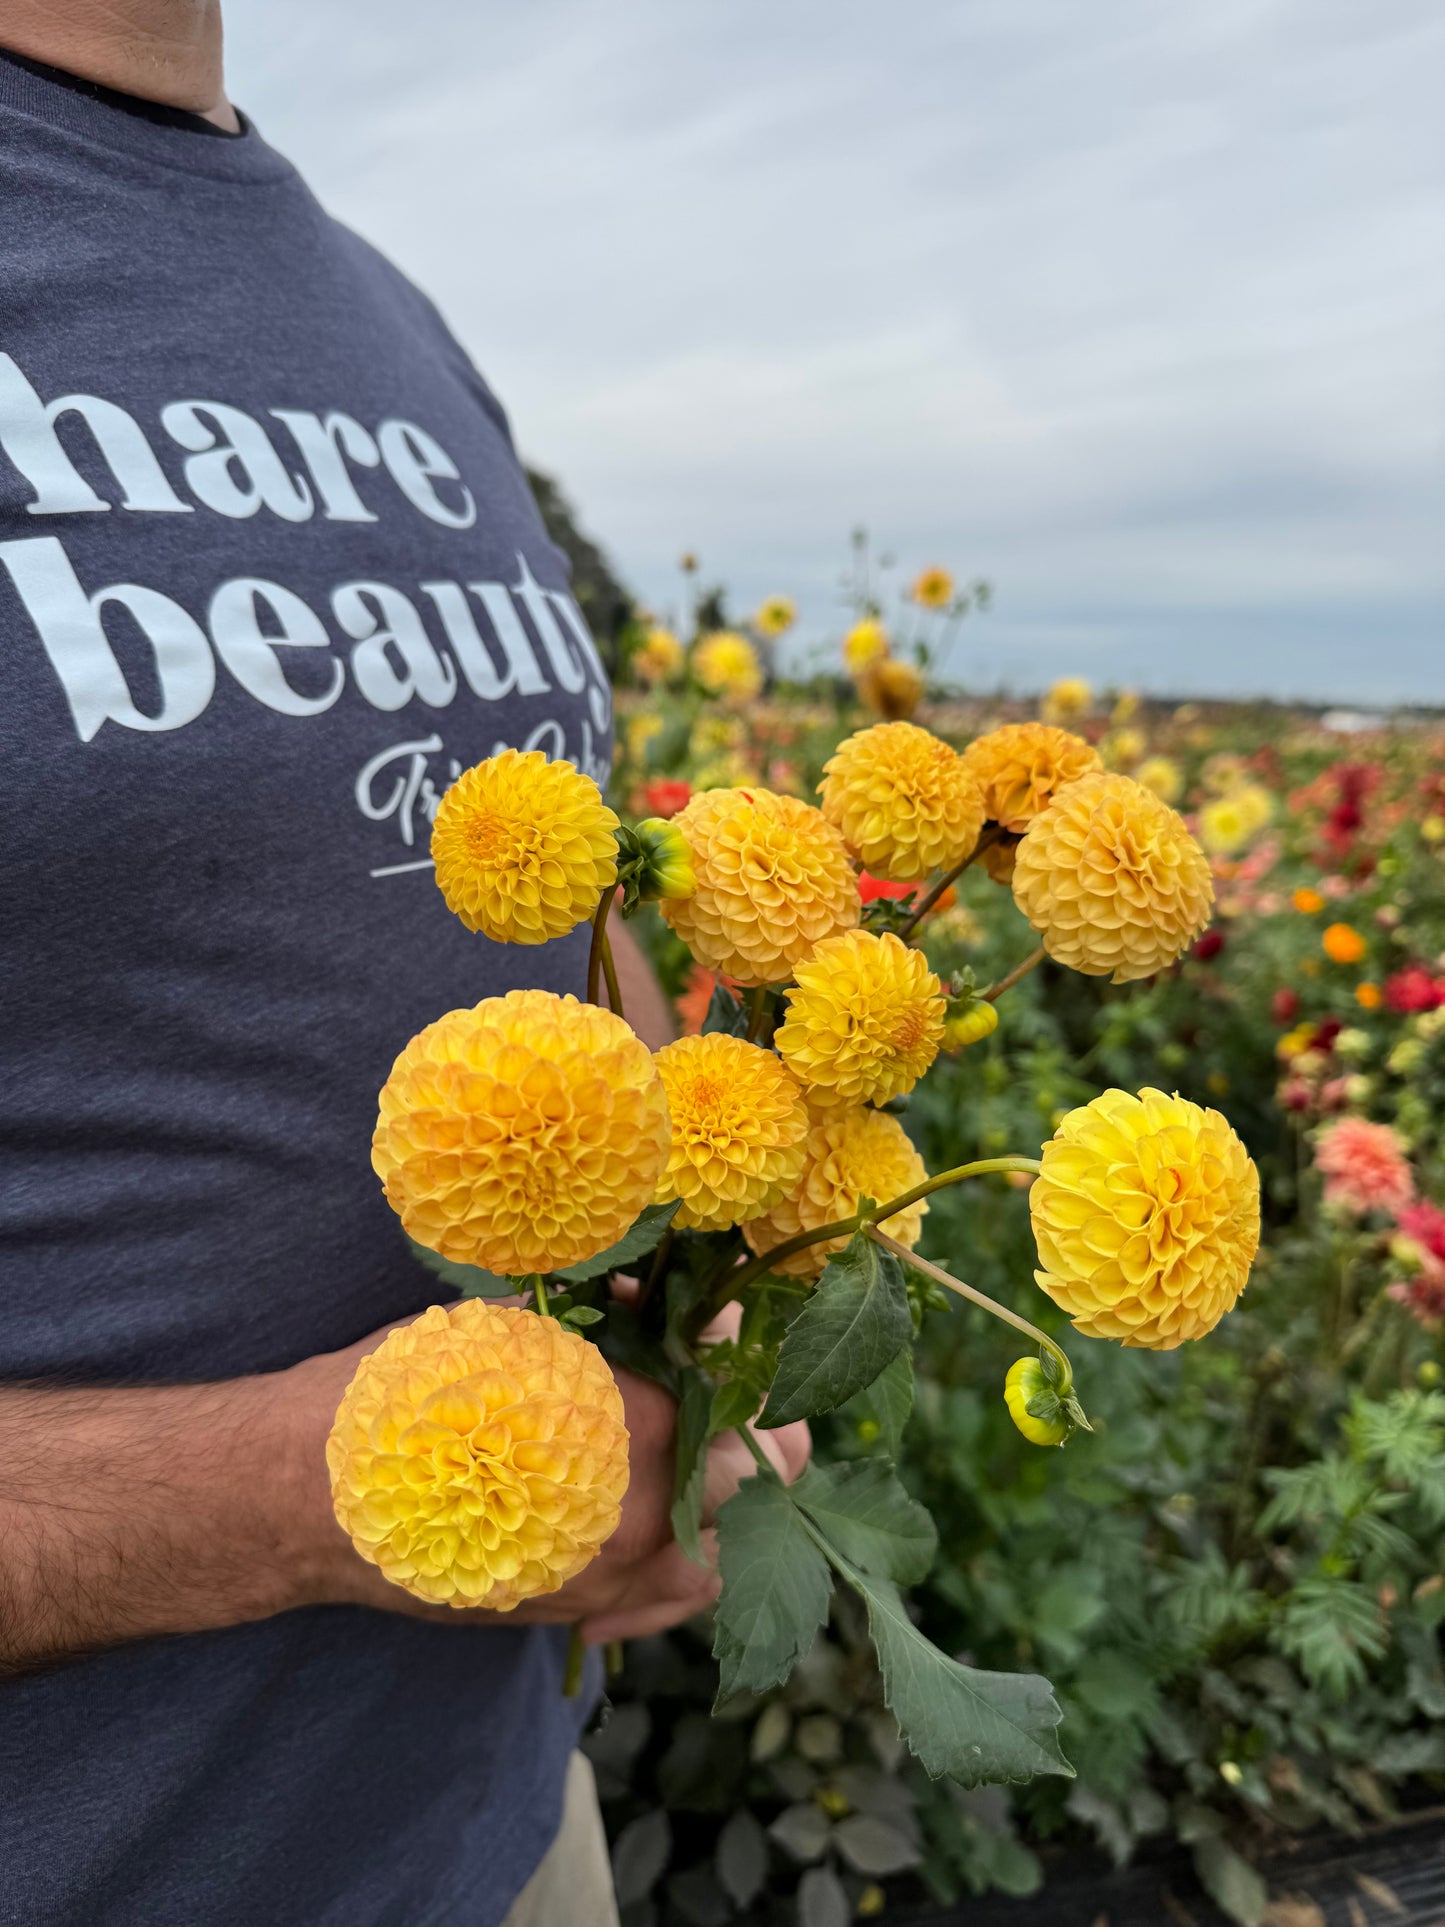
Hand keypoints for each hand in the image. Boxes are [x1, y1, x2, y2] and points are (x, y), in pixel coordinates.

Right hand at [281, 1308, 809, 1645]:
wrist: (304, 1495)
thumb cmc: (397, 1394)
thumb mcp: (502, 1327)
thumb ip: (594, 1314)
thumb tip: (652, 1290)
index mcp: (628, 1426)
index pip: (741, 1398)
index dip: (735, 1355)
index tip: (708, 1328)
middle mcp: (633, 1513)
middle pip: (757, 1477)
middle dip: (747, 1423)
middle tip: (710, 1384)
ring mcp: (604, 1575)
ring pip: (725, 1551)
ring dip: (724, 1500)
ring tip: (689, 1453)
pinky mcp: (570, 1610)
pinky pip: (667, 1602)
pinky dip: (677, 1566)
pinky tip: (647, 1526)